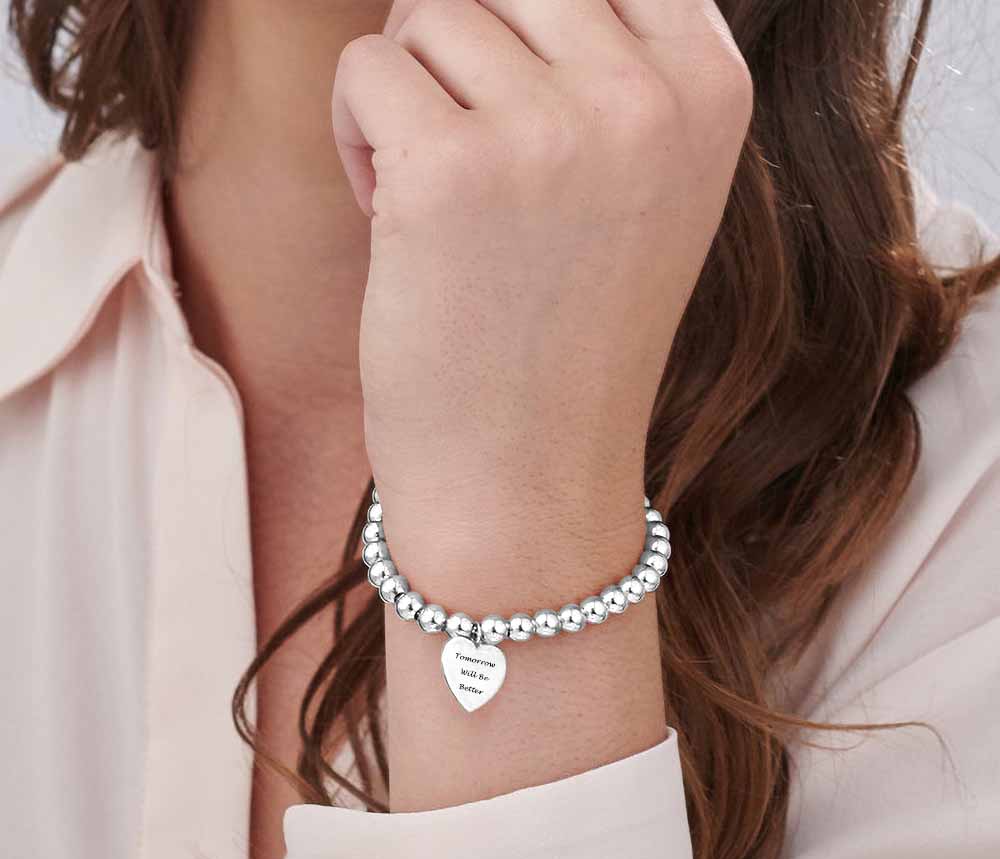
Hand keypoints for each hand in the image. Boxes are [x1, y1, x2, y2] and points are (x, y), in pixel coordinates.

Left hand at [333, 0, 750, 567]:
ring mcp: (558, 132)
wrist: (527, 477)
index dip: (529, 23)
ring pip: (430, 13)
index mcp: (710, 88)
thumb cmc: (565, 336)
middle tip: (460, 147)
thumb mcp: (633, 186)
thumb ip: (602, 69)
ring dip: (408, 98)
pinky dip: (358, 136)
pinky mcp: (456, 172)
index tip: (507, 102)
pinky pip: (365, 69)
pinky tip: (391, 218)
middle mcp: (649, 97)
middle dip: (460, 47)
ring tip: (433, 200)